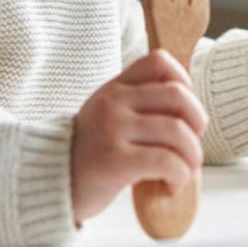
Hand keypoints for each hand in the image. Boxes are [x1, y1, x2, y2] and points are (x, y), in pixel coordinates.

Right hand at [70, 49, 207, 224]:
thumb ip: (139, 104)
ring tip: (184, 171)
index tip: (183, 110)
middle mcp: (114, 102)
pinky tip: (171, 185)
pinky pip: (166, 161)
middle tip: (192, 143)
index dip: (183, 80)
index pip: (158, 61)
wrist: (49, 180)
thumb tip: (189, 111)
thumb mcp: (108, 113)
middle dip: (198, 121)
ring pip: (177, 132)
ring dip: (192, 156)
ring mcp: (113, 129)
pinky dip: (180, 175)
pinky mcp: (115, 161)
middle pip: (178, 96)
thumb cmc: (90, 151)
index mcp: (115, 87)